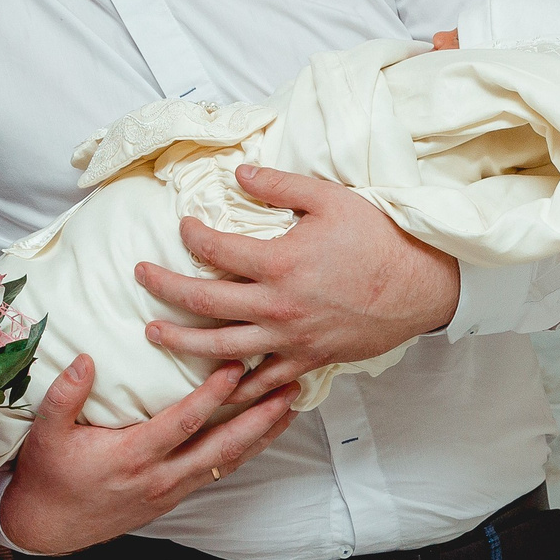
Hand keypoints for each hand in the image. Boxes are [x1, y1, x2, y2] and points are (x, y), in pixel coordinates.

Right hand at [0, 354, 297, 554]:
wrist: (47, 528)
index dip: (212, 396)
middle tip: (288, 390)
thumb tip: (85, 359)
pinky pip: (217, 473)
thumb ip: (65, 396)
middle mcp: (159, 477)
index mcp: (132, 457)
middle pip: (221, 448)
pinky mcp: (172, 497)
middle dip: (259, 418)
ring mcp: (169, 490)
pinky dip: (243, 452)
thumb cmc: (48, 476)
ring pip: (226, 463)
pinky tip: (260, 436)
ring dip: (261, 436)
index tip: (237, 368)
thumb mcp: (46, 434)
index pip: (183, 424)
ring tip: (289, 408)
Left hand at [136, 166, 460, 403]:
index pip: (214, 250)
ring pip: (220, 349)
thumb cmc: (377, 238)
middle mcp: (276, 307)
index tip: (182, 227)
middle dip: (164, 289)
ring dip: (181, 342)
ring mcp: (289, 339)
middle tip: (139, 277)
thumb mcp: (328, 198)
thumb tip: (236, 174)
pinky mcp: (306, 360)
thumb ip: (278, 185)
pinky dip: (234, 385)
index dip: (190, 235)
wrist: (420, 286)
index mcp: (278, 263)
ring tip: (153, 333)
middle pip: (203, 303)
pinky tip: (212, 383)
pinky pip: (261, 381)